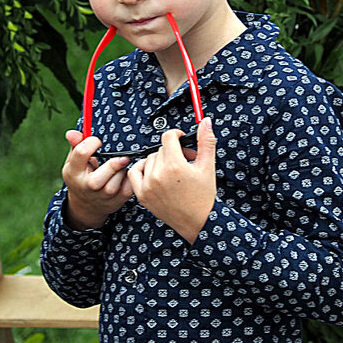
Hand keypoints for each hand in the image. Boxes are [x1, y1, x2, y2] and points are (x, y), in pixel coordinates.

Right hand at [61, 130, 133, 229]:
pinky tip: (125, 176)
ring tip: (120, 167)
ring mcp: (102, 196)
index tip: (98, 142)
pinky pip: (128, 187)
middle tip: (120, 157)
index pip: (82, 152)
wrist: (86, 206)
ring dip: (122, 170)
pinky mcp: (116, 201)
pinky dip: (130, 179)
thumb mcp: (74, 162)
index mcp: (73, 173)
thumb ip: (76, 145)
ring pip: (118, 179)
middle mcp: (87, 186)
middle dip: (114, 162)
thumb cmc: (81, 177)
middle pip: (104, 171)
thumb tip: (72, 133)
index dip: (92, 142)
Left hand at [128, 117, 216, 243]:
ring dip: (160, 161)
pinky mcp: (142, 195)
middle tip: (185, 161)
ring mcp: (148, 185)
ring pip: (149, 159)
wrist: (197, 221)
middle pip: (160, 149)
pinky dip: (142, 168)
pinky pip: (134, 172)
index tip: (182, 140)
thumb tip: (205, 121)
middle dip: (173, 151)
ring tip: (173, 170)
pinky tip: (153, 172)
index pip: (168, 137)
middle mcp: (158, 175)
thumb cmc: (203, 196)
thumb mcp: (207, 166)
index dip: (177, 135)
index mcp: (175, 166)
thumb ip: (205, 141)